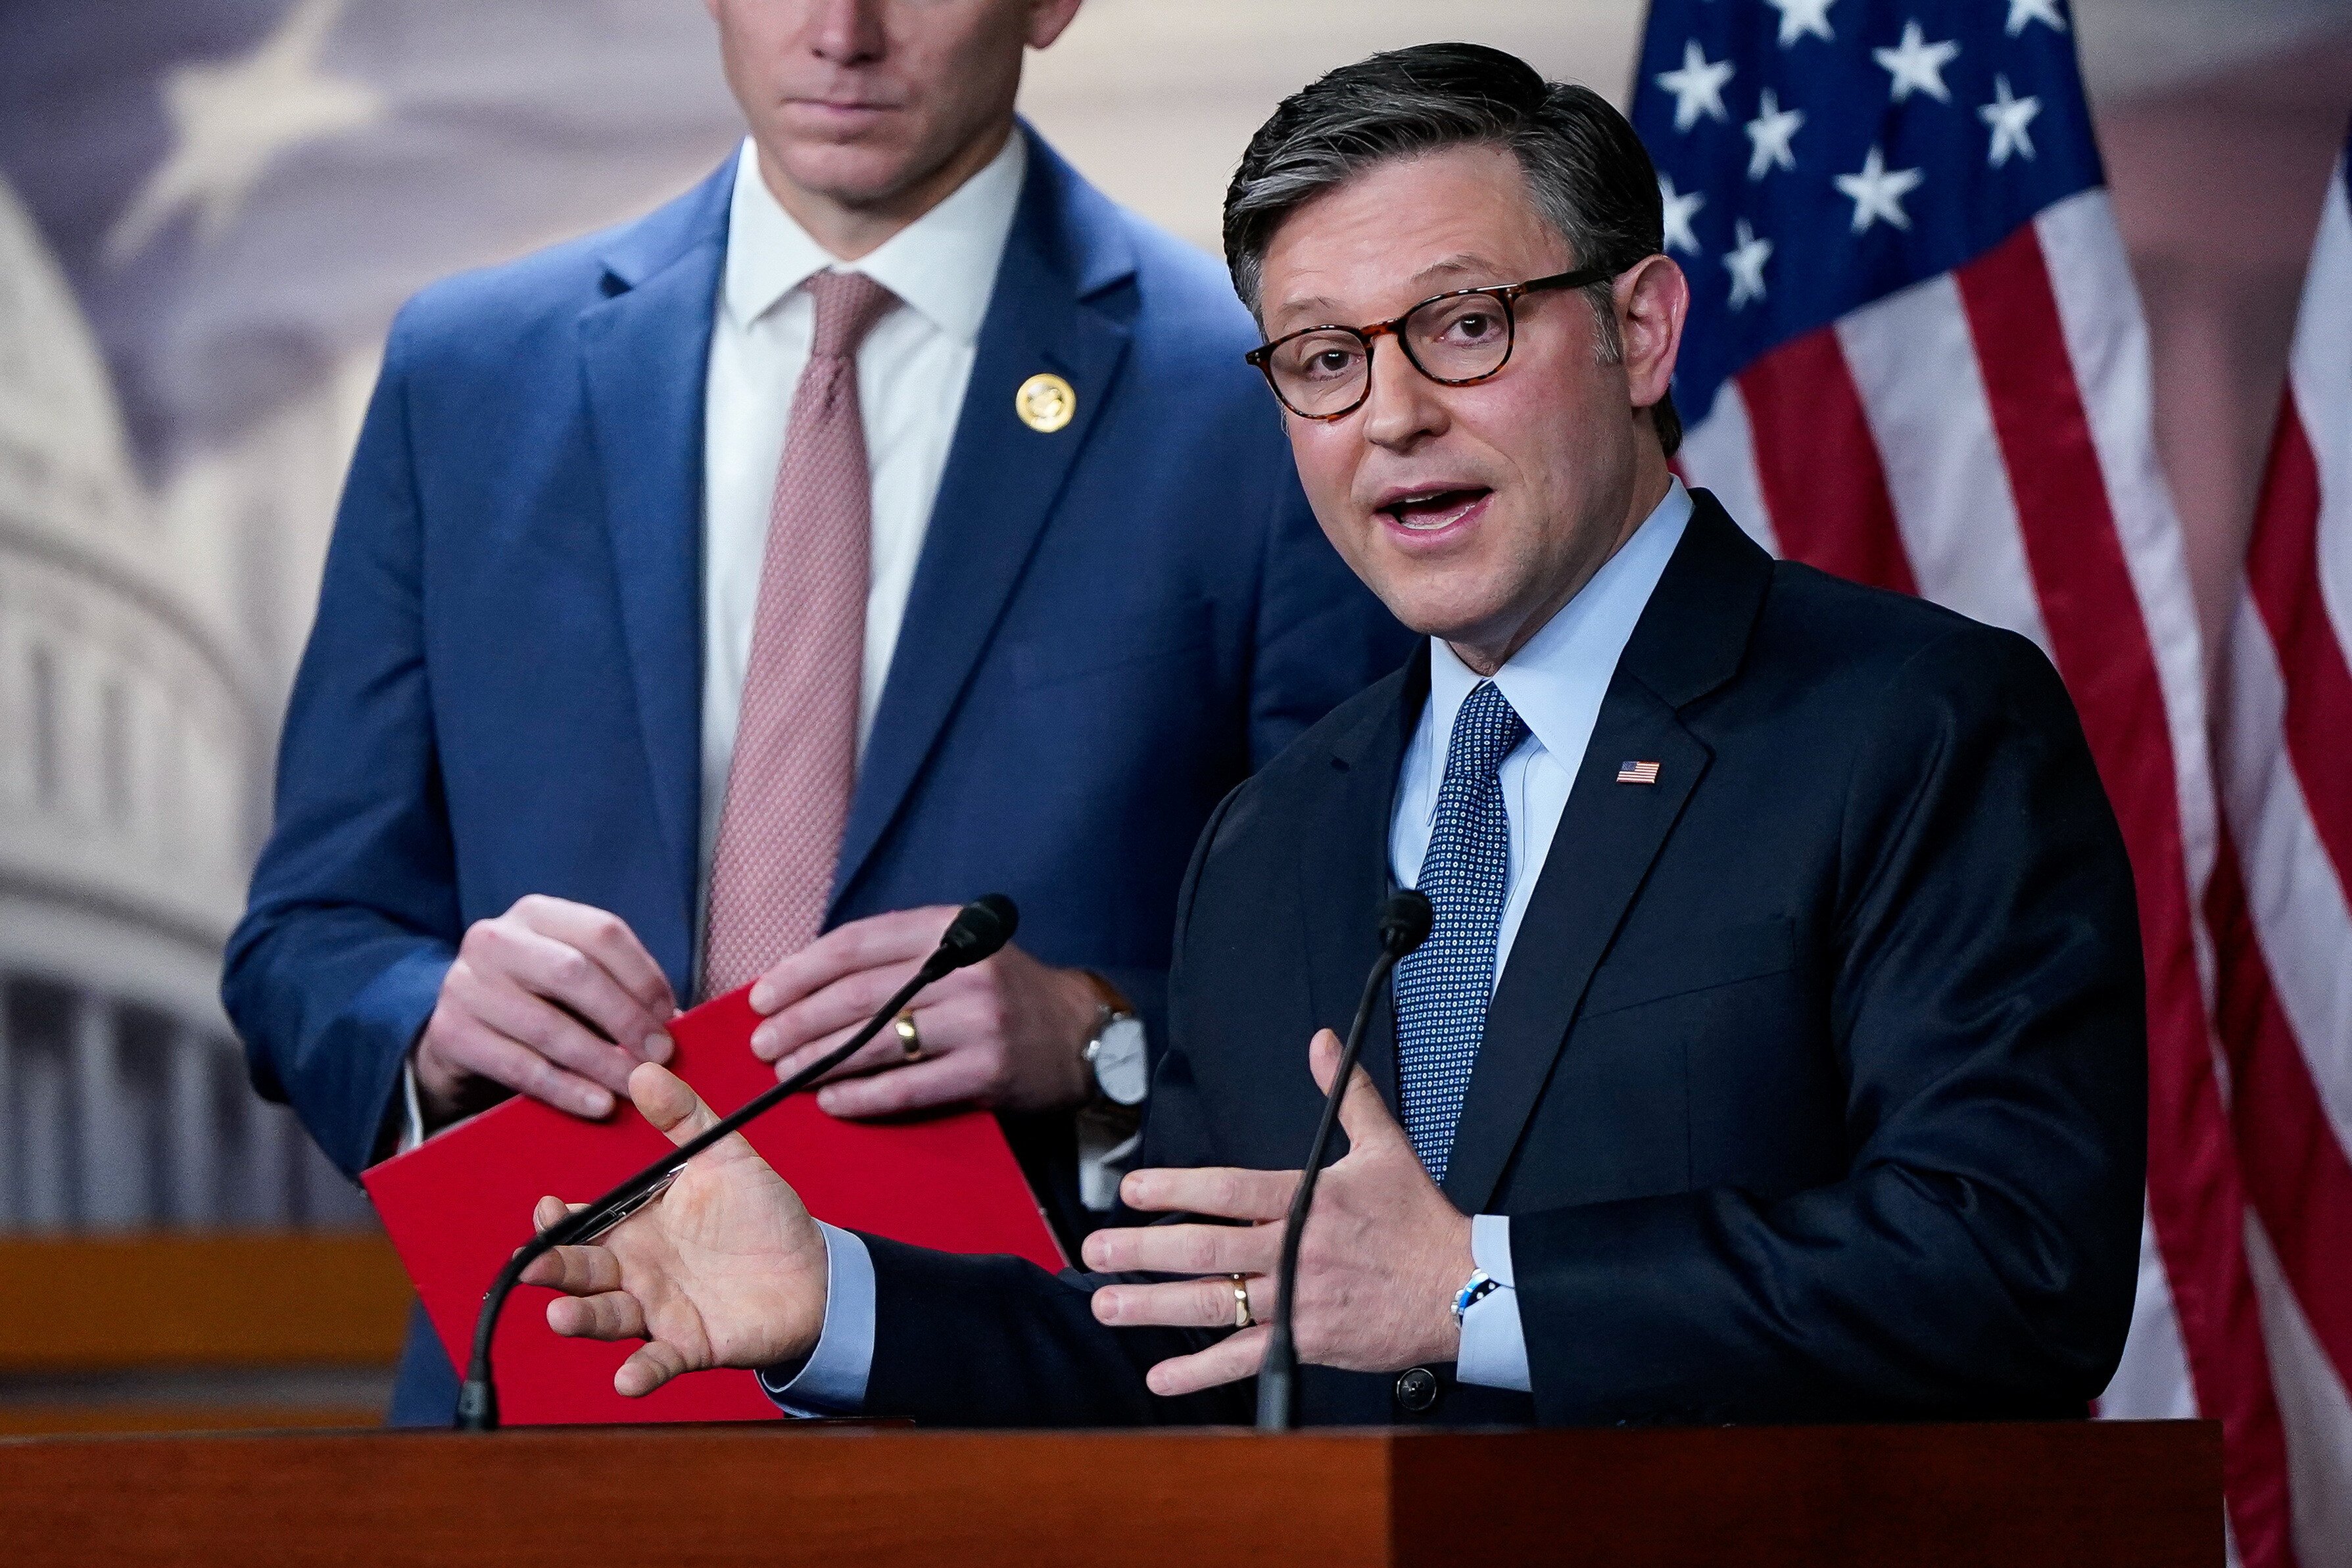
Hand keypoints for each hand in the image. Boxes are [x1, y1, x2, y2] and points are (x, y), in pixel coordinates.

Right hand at [417, 895, 677, 1124]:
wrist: (463, 1031)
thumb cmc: (538, 1001)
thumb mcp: (574, 981)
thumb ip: (619, 991)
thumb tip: (680, 1027)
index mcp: (537, 913)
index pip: (603, 932)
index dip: (644, 976)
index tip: (672, 1016)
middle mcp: (495, 939)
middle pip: (574, 974)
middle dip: (626, 1019)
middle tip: (661, 1057)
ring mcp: (466, 984)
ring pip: (548, 1027)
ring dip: (603, 1062)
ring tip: (638, 1086)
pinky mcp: (451, 1033)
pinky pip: (520, 1067)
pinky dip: (567, 1089)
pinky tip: (599, 1103)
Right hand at [524, 1062, 830, 1395]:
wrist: (816, 1270)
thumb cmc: (763, 1216)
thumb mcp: (724, 1159)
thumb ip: (684, 1118)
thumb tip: (641, 1069)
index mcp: (638, 1226)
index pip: (584, 1224)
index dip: (560, 1221)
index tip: (547, 1208)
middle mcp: (638, 1272)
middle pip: (585, 1272)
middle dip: (555, 1270)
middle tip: (531, 1267)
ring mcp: (661, 1312)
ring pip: (609, 1318)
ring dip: (582, 1319)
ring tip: (559, 1315)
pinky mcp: (692, 1345)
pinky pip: (659, 1361)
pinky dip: (641, 1372)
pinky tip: (625, 1380)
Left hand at [746, 906, 1098, 1118]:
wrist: (1080, 1034)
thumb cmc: (1001, 993)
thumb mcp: (958, 951)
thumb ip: (895, 957)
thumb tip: (803, 981)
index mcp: (948, 929)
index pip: (856, 944)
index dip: (801, 971)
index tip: (762, 995)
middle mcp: (964, 969)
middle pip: (859, 995)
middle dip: (799, 1020)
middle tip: (762, 1042)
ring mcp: (978, 1021)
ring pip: (877, 1041)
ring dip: (819, 1059)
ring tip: (783, 1072)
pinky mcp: (988, 1070)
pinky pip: (909, 1086)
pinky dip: (863, 1096)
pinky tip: (831, 1101)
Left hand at [1078, 1029, 1472, 1397]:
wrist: (1462, 1288)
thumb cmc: (1421, 1219)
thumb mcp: (1385, 1146)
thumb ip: (1345, 1095)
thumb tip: (1322, 1040)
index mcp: (1308, 1200)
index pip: (1228, 1190)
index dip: (1175, 1189)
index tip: (1131, 1190)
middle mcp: (1294, 1250)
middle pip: (1206, 1249)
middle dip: (1143, 1250)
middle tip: (1095, 1252)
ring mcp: (1298, 1300)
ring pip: (1215, 1304)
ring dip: (1154, 1307)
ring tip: (1107, 1304)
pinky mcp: (1308, 1342)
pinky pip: (1246, 1358)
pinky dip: (1202, 1371)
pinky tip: (1162, 1377)